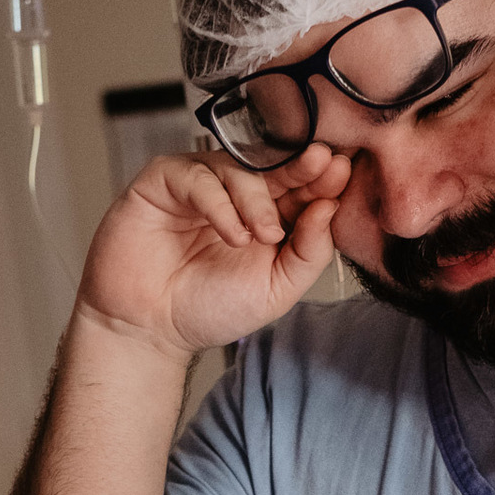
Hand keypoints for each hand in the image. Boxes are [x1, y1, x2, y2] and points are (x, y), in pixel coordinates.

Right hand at [76, 144, 350, 360]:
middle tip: (322, 165)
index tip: (344, 171)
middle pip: (273, 164)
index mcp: (267, 213)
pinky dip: (220, 204)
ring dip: (258, 198)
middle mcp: (234, 193)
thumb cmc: (208, 309)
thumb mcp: (276, 289)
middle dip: (300, 165)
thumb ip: (309, 252)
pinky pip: (197, 177)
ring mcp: (199, 184)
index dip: (322, 177)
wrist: (151, 330)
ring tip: (263, 235)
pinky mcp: (163, 181)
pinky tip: (232, 234)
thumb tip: (331, 207)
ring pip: (237, 167)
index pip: (300, 184)